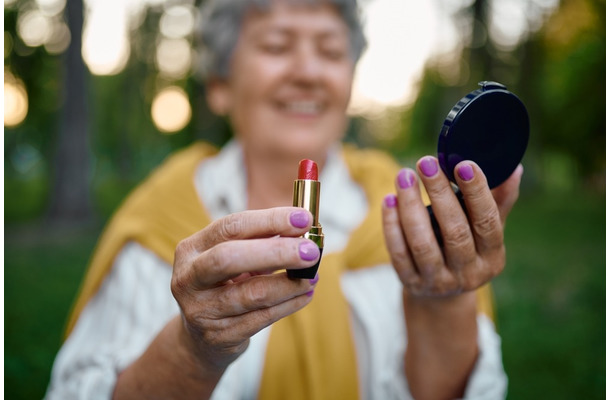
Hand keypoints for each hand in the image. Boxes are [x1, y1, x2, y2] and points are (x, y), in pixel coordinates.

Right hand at [171, 207, 319, 372]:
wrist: (200, 338)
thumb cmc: (223, 286)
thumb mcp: (233, 259)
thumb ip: (262, 241)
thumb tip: (302, 231)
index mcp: (191, 249)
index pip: (231, 227)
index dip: (269, 220)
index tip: (303, 218)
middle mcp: (188, 279)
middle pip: (230, 258)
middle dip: (277, 252)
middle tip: (310, 251)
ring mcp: (201, 310)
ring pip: (253, 293)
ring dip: (290, 283)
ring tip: (312, 276)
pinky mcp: (219, 336)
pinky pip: (263, 318)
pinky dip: (290, 304)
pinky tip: (304, 294)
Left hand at [382, 156, 522, 297]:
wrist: (442, 295)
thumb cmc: (468, 249)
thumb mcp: (485, 232)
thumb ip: (498, 202)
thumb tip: (513, 168)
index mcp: (492, 257)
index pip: (487, 222)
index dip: (477, 193)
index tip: (463, 164)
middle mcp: (468, 273)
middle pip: (454, 232)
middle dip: (439, 194)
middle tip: (426, 162)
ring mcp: (439, 281)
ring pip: (422, 243)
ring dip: (411, 206)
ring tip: (403, 176)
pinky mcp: (412, 283)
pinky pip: (399, 252)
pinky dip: (392, 225)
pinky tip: (389, 200)